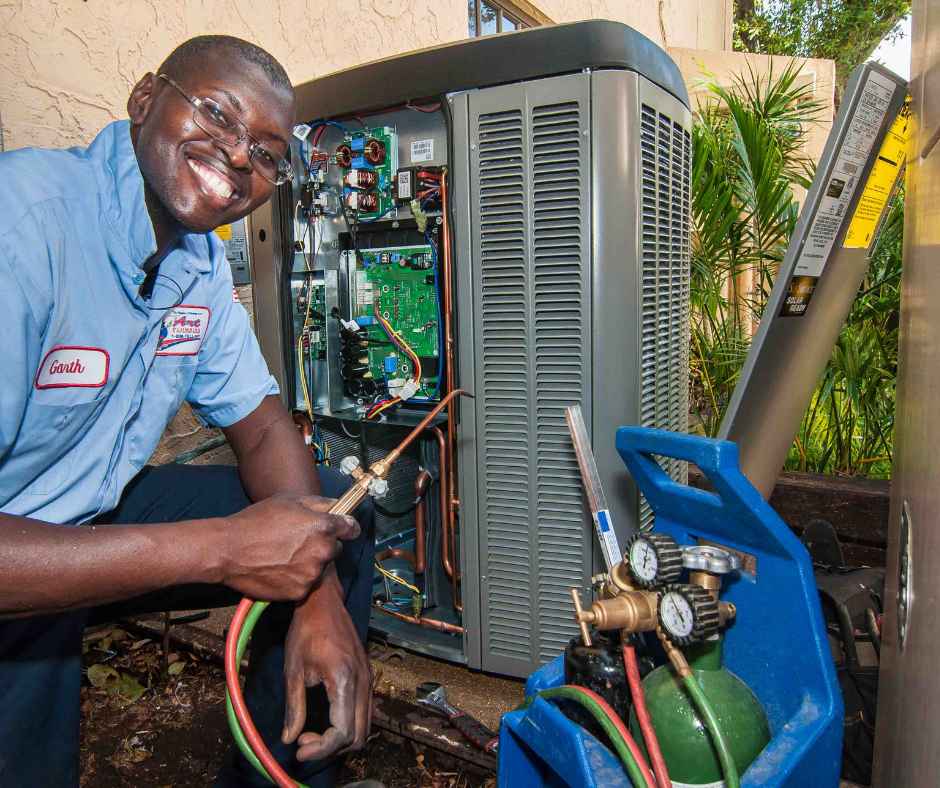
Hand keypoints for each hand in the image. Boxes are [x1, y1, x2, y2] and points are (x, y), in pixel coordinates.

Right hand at [217, 494, 359, 600]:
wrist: (229, 550)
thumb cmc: (256, 521)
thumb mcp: (290, 500)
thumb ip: (320, 503)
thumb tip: (337, 506)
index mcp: (324, 526)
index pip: (352, 528)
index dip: (347, 527)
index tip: (343, 528)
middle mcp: (322, 551)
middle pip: (335, 549)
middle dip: (323, 544)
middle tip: (299, 540)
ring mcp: (312, 573)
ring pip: (319, 567)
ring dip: (309, 562)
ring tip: (284, 554)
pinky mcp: (300, 591)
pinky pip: (305, 583)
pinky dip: (296, 578)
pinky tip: (279, 568)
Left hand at [282, 568, 371, 760]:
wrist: (324, 602)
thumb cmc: (306, 631)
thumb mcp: (294, 670)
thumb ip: (294, 707)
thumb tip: (289, 739)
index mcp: (345, 680)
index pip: (343, 732)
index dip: (322, 749)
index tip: (299, 749)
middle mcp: (363, 682)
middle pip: (358, 736)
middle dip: (331, 747)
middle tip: (304, 741)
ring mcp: (369, 678)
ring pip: (364, 726)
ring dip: (340, 738)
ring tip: (312, 732)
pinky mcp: (367, 676)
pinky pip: (364, 712)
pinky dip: (347, 725)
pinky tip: (325, 719)